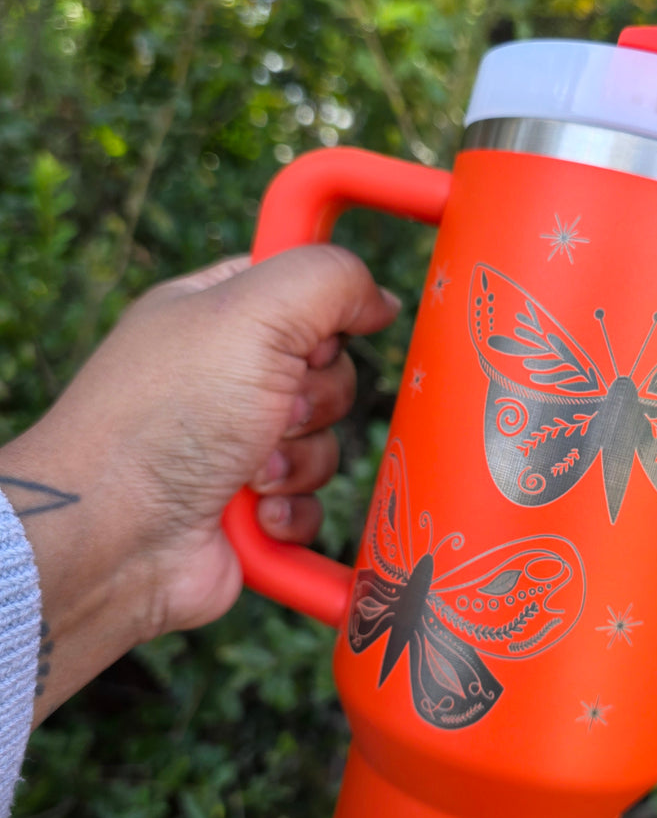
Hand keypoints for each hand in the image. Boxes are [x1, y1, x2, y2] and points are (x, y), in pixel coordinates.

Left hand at [0, 245, 399, 724]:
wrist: (115, 538)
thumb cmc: (166, 417)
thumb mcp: (252, 312)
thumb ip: (329, 280)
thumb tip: (380, 299)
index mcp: (214, 312)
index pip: (299, 286)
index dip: (323, 309)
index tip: (315, 334)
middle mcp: (225, 375)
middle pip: (329, 369)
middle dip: (314, 399)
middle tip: (274, 410)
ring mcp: (236, 445)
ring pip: (327, 440)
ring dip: (301, 461)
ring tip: (249, 472)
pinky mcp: (250, 509)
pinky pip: (313, 505)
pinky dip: (294, 511)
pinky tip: (255, 513)